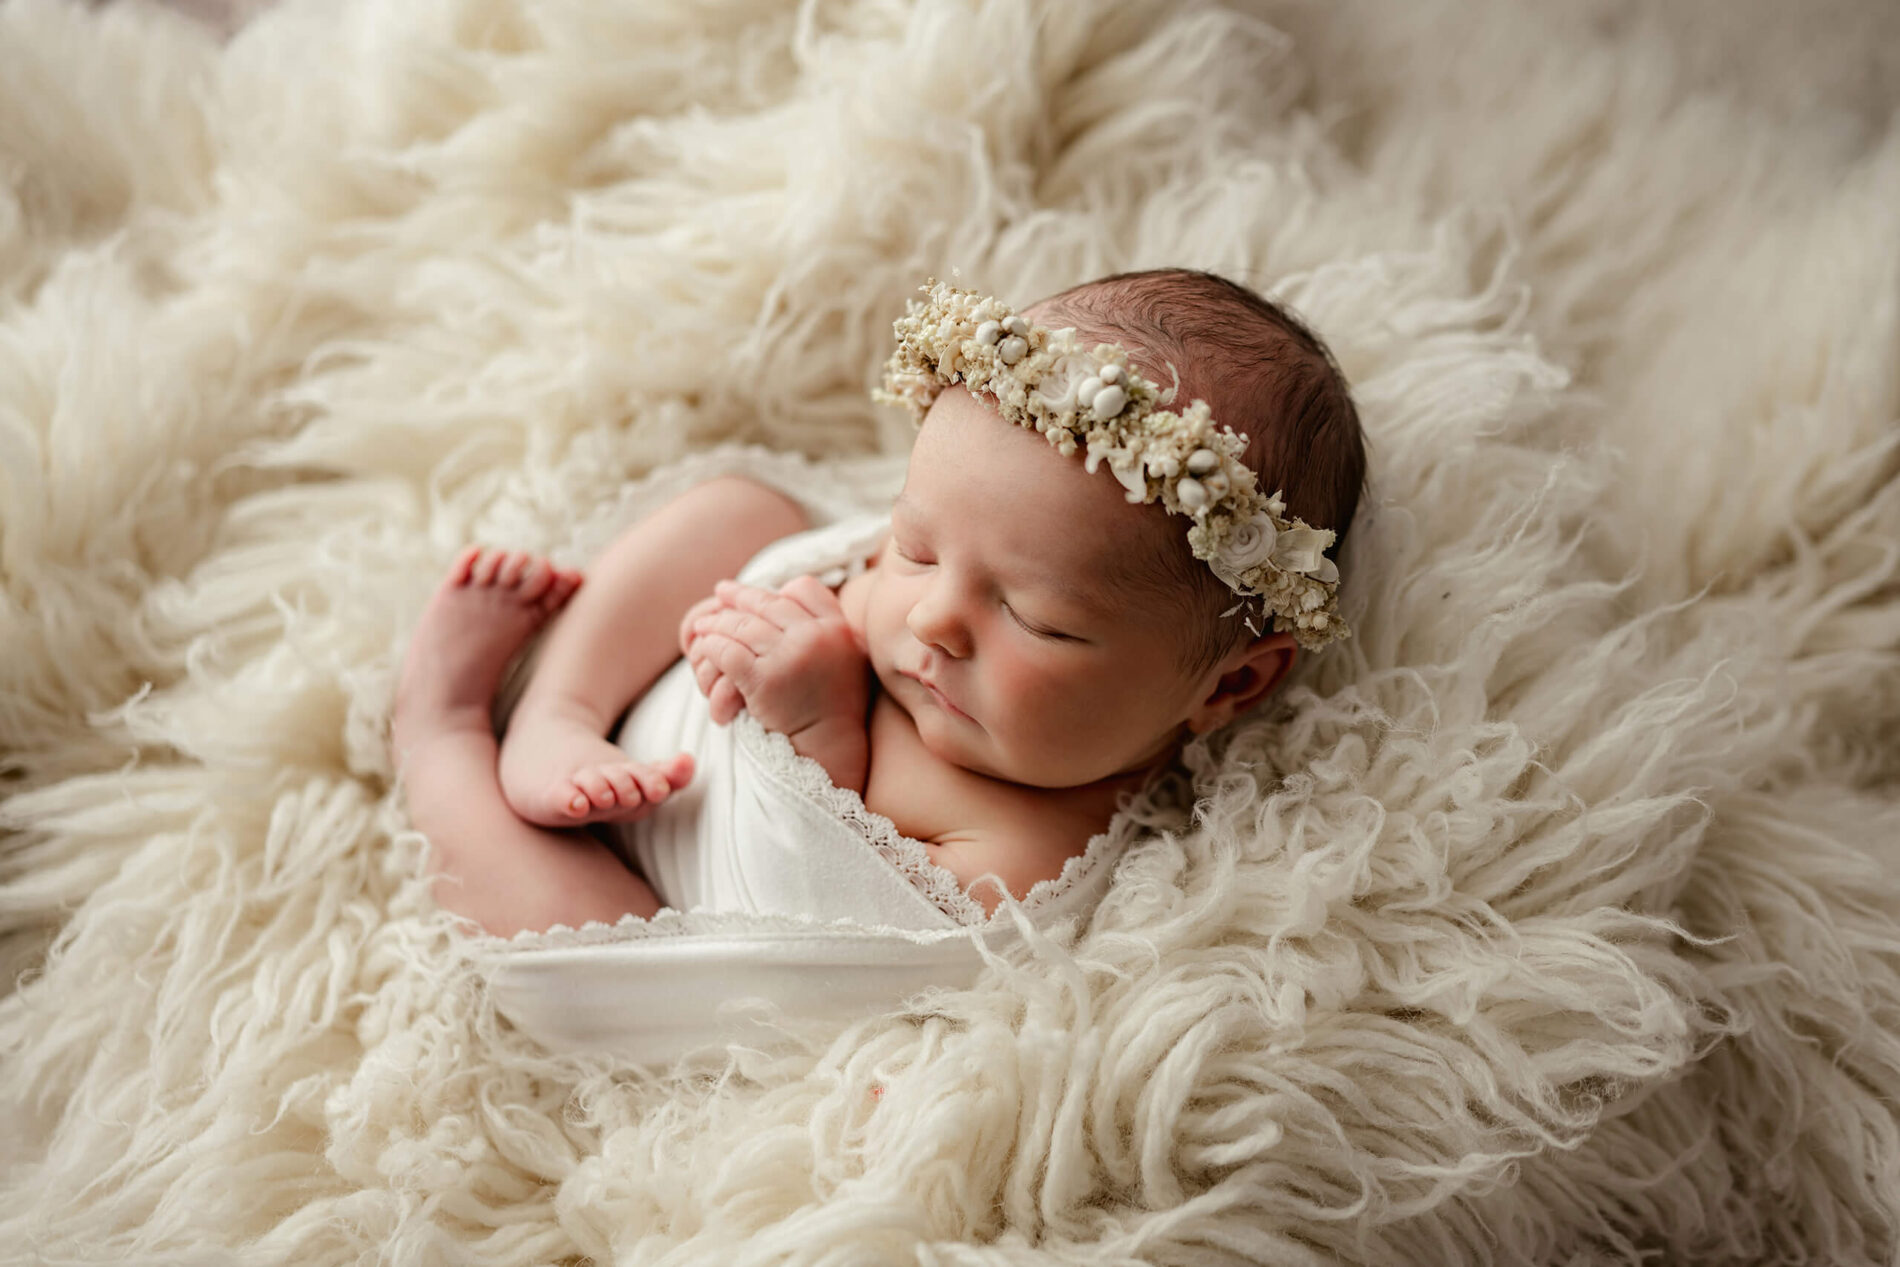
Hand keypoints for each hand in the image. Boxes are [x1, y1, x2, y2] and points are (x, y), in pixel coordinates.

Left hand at [680, 576, 869, 737]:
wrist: (829, 746)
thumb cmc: (835, 704)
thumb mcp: (847, 656)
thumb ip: (825, 626)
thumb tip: (789, 589)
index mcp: (838, 628)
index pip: (804, 589)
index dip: (778, 589)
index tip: (758, 592)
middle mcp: (815, 637)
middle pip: (768, 604)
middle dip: (739, 597)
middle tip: (721, 592)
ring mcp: (789, 657)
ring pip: (742, 626)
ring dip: (718, 622)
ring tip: (704, 623)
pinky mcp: (764, 680)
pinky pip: (727, 652)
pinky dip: (712, 646)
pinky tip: (705, 645)